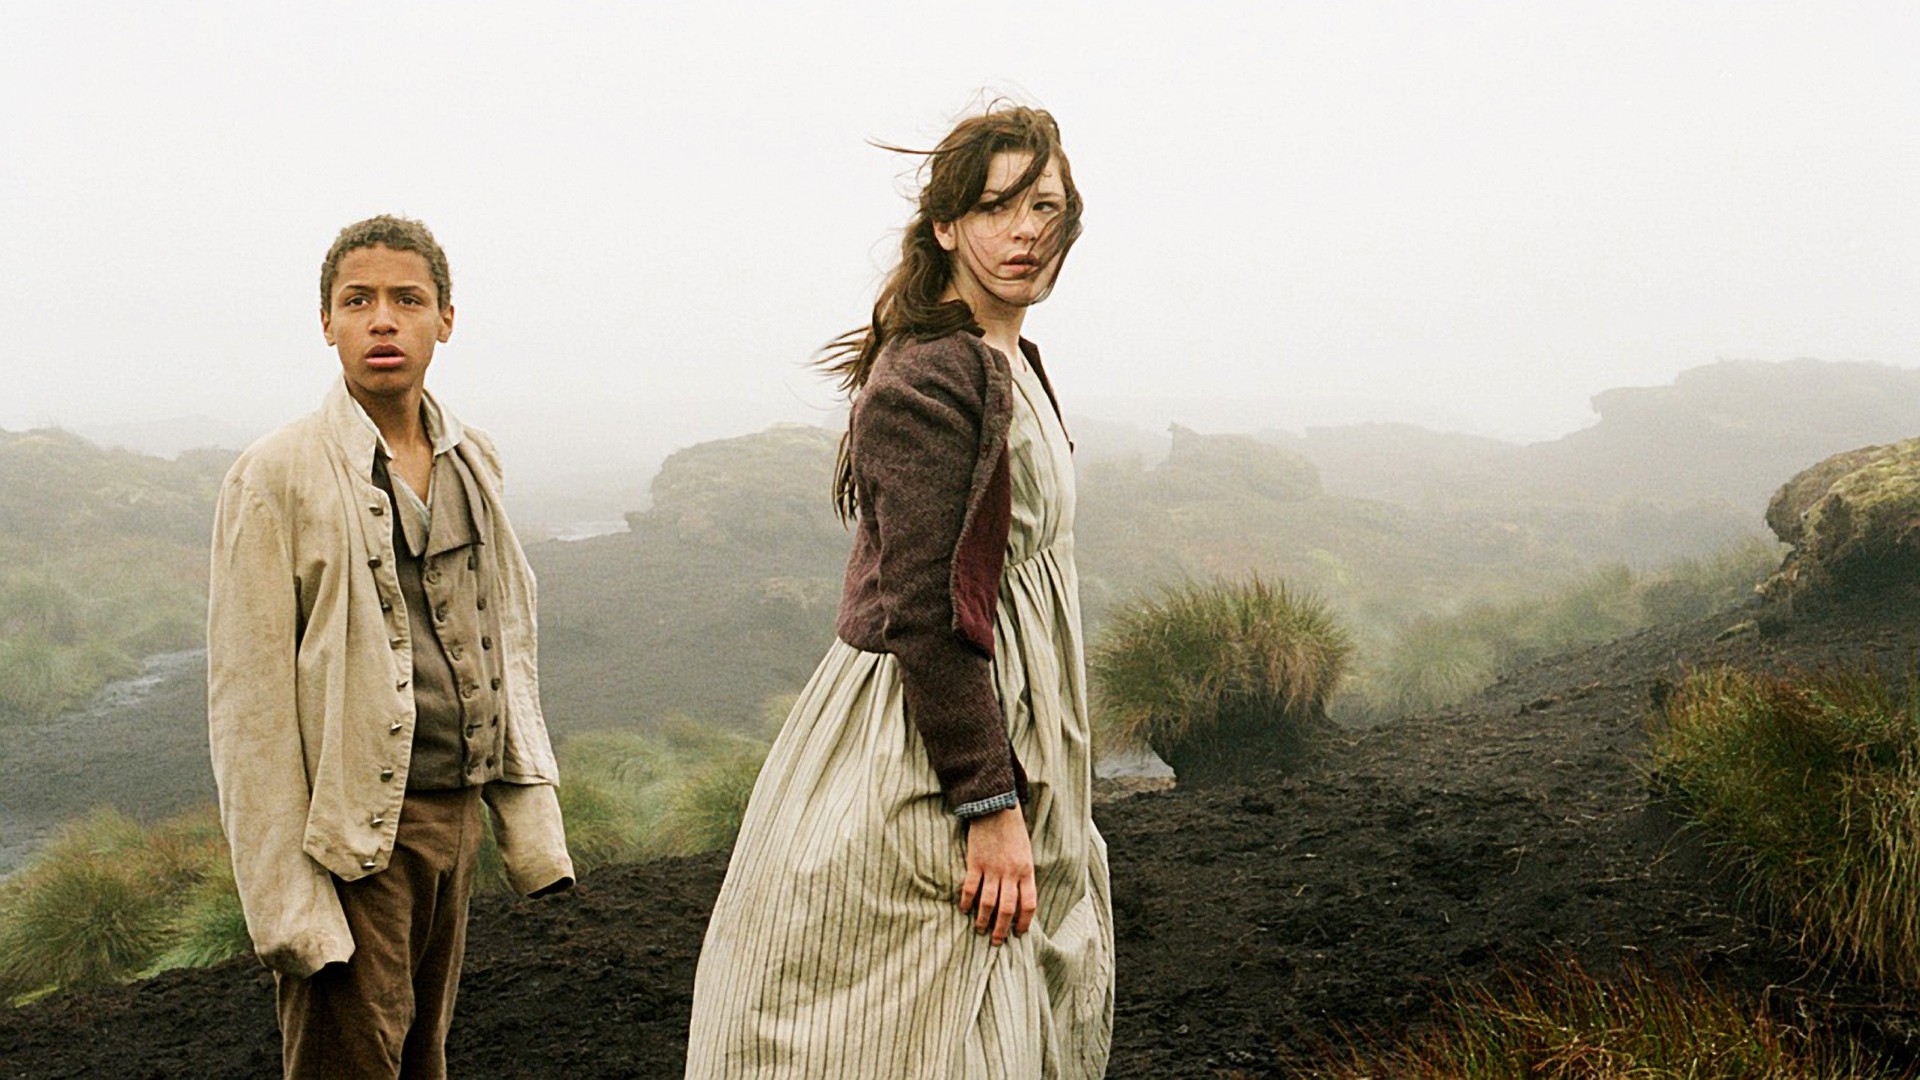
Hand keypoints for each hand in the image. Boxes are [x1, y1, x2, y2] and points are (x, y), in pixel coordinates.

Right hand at [958, 805, 1036, 945]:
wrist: (996, 808)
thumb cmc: (1013, 832)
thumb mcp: (1026, 854)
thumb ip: (1023, 875)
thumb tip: (1019, 900)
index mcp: (1026, 871)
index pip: (1028, 904)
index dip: (1024, 922)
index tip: (1018, 934)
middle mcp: (1010, 872)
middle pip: (1007, 908)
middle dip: (1001, 928)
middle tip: (996, 942)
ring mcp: (992, 868)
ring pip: (988, 902)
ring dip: (983, 920)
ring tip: (980, 930)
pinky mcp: (975, 862)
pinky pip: (970, 887)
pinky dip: (966, 901)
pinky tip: (964, 910)